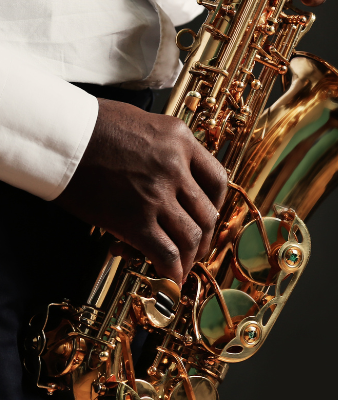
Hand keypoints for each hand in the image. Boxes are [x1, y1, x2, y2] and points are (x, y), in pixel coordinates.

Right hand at [54, 99, 227, 283]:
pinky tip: (170, 276)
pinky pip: (165, 252)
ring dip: (190, 257)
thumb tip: (174, 178)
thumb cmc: (93, 127)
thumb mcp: (145, 124)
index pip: (217, 180)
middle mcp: (176, 168)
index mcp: (182, 141)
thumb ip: (167, 149)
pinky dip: (172, 269)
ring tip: (182, 266)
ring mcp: (157, 195)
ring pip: (190, 236)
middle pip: (206, 213)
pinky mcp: (134, 219)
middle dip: (204, 238)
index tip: (209, 215)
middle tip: (196, 248)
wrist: (59, 135)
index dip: (217, 204)